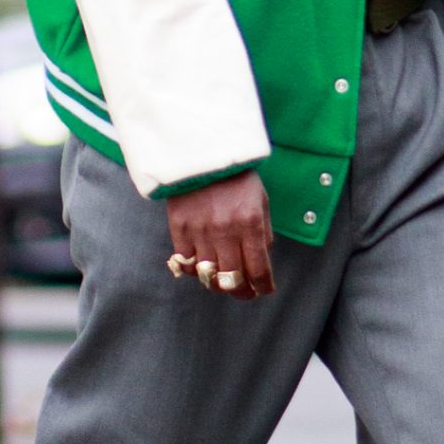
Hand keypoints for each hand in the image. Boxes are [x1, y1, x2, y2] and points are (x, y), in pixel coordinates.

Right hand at [166, 170, 274, 299]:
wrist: (202, 151)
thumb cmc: (235, 177)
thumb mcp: (260, 200)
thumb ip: (263, 232)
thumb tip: (261, 260)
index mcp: (251, 223)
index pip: (258, 270)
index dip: (262, 287)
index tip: (263, 290)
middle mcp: (226, 231)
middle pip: (233, 280)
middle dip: (242, 292)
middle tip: (245, 292)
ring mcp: (200, 231)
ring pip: (208, 276)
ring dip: (217, 284)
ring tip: (223, 282)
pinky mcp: (179, 228)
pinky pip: (185, 264)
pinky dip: (193, 271)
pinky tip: (200, 267)